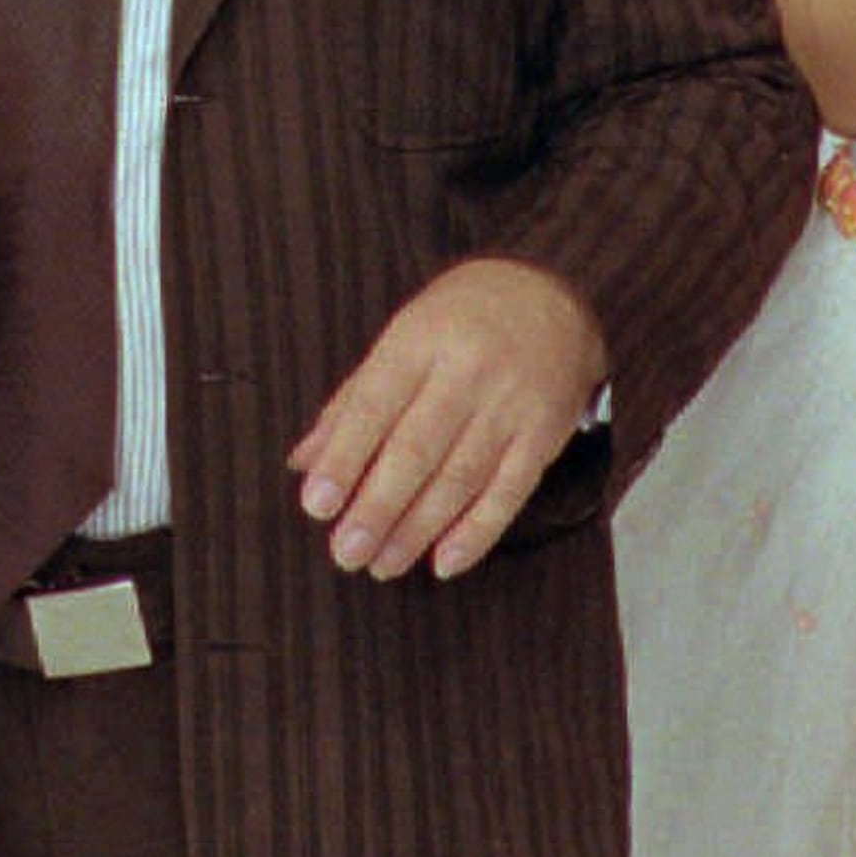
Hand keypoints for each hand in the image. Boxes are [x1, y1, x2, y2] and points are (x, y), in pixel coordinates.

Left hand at [288, 257, 606, 579]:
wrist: (551, 292)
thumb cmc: (460, 319)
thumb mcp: (401, 338)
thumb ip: (352, 401)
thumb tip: (304, 461)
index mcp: (419, 340)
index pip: (374, 406)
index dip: (344, 458)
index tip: (316, 504)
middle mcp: (466, 372)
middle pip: (416, 450)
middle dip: (377, 507)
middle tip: (346, 552)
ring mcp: (510, 405)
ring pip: (459, 478)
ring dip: (417, 529)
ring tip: (382, 564)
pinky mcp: (544, 435)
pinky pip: (509, 493)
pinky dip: (477, 533)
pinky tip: (444, 562)